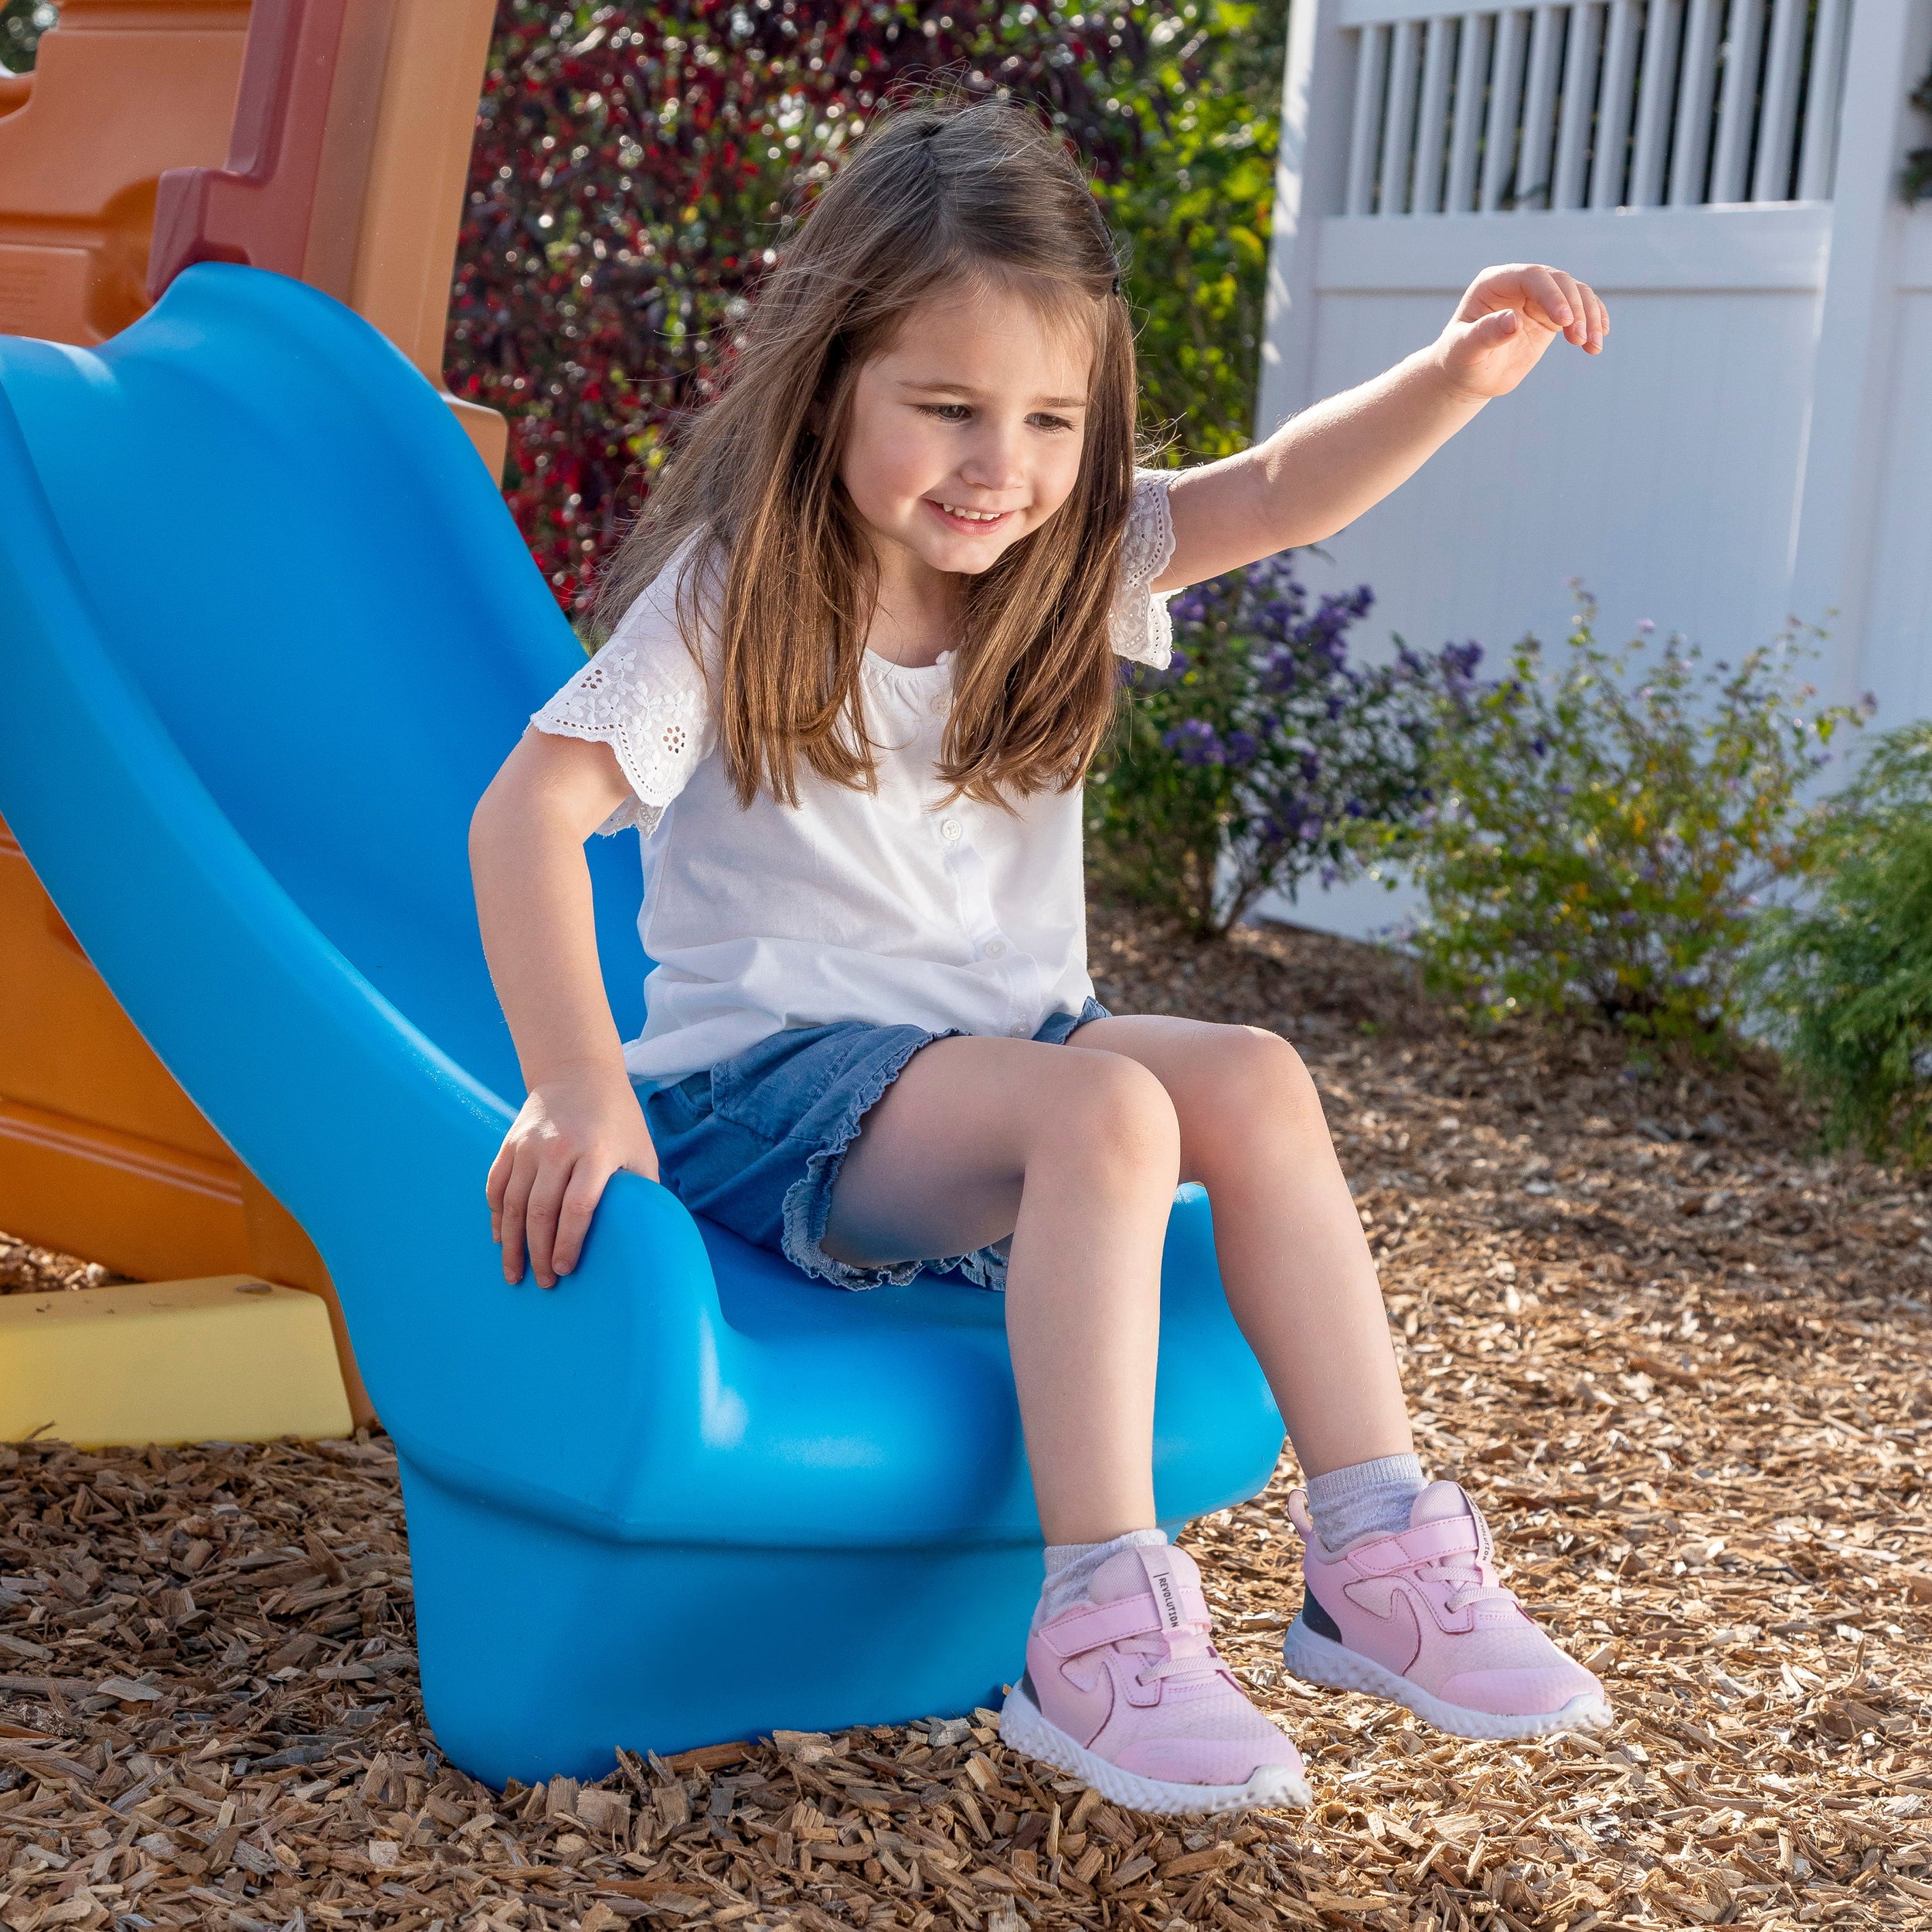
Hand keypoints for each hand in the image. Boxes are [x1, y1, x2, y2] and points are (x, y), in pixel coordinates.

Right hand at [486, 1072, 660, 1287]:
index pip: (578, 1207)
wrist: (578, 1072)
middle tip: (543, 1283)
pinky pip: (496, 1186)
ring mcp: (530, 1146)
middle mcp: (559, 1149)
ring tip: (515, 1273)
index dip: (568, 1243)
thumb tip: (649, 1236)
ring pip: (512, 1204)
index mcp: (597, 1152)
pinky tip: (501, 1239)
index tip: (565, 1270)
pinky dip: (496, 1216)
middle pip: (541, 1212)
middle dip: (539, 1254)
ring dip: (512, 1244)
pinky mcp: (510, 1144)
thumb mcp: (640, 1149)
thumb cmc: (618, 1119)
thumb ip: (642, 1190)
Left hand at [1432, 263, 1607, 400]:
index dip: (1552, 295)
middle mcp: (1519, 284)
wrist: (1468, 376)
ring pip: (1575, 293)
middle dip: (1575, 308)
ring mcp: (1537, 297)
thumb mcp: (1466, 350)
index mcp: (1495, 283)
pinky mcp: (1550, 314)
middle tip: (1580, 340)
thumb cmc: (1460, 361)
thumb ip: (1485, 334)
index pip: (1531, 277)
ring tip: (1592, 346)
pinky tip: (1599, 339)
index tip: (1564, 322)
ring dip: (1590, 316)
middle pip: (1559, 281)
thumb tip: (1513, 320)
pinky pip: (1579, 309)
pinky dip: (1593, 321)